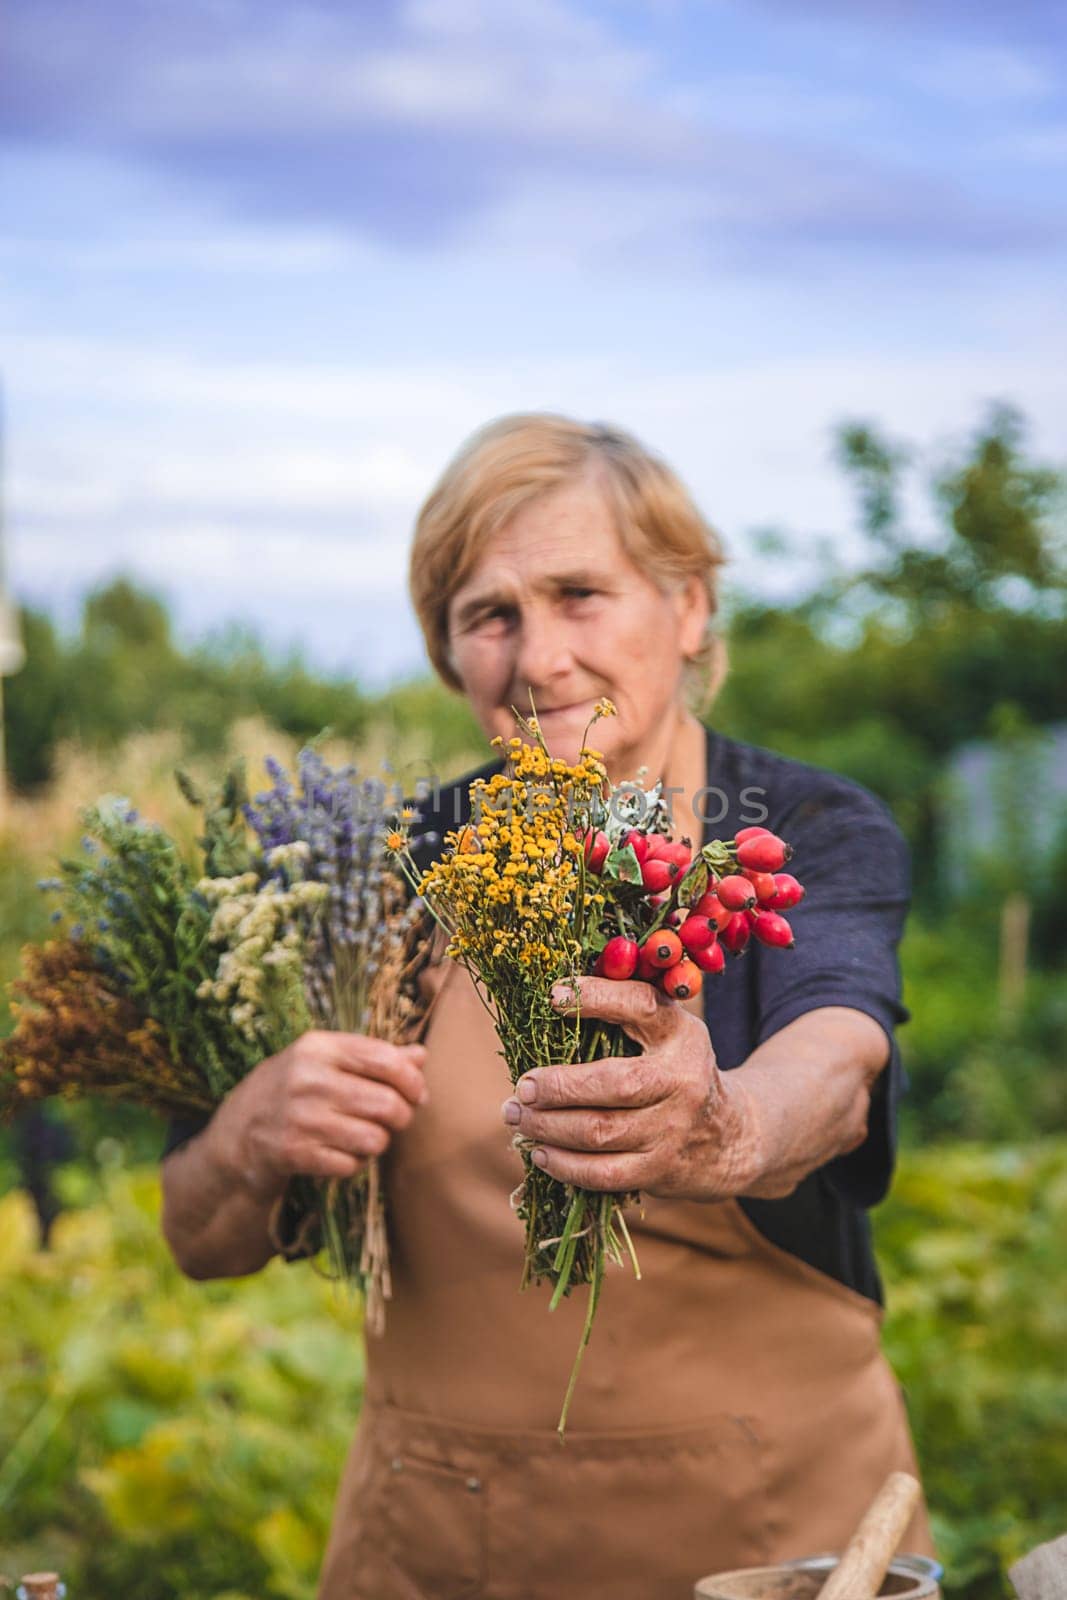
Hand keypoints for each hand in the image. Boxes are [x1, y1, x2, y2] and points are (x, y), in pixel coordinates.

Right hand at [209, 1031, 428, 1201]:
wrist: (238, 1131)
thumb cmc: (293, 1088)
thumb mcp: (325, 1061)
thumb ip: (374, 1056)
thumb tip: (421, 1056)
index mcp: (318, 1047)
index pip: (386, 1060)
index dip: (412, 1080)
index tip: (417, 1093)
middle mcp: (308, 1079)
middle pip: (387, 1103)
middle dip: (401, 1116)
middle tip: (395, 1120)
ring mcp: (299, 1118)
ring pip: (374, 1138)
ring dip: (379, 1142)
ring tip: (366, 1137)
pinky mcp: (294, 1153)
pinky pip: (351, 1165)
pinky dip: (355, 1163)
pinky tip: (342, 1153)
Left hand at [500, 976, 757, 1200]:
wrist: (729, 1134)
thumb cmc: (673, 1069)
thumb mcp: (666, 1030)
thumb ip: (622, 1009)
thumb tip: (552, 995)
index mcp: (681, 1034)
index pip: (640, 1006)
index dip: (596, 998)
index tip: (552, 997)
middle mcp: (682, 1080)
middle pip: (613, 1084)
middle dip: (558, 1086)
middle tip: (523, 1085)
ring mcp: (672, 1130)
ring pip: (600, 1133)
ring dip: (548, 1127)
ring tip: (517, 1115)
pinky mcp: (660, 1169)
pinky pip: (603, 1173)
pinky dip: (564, 1165)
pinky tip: (541, 1153)